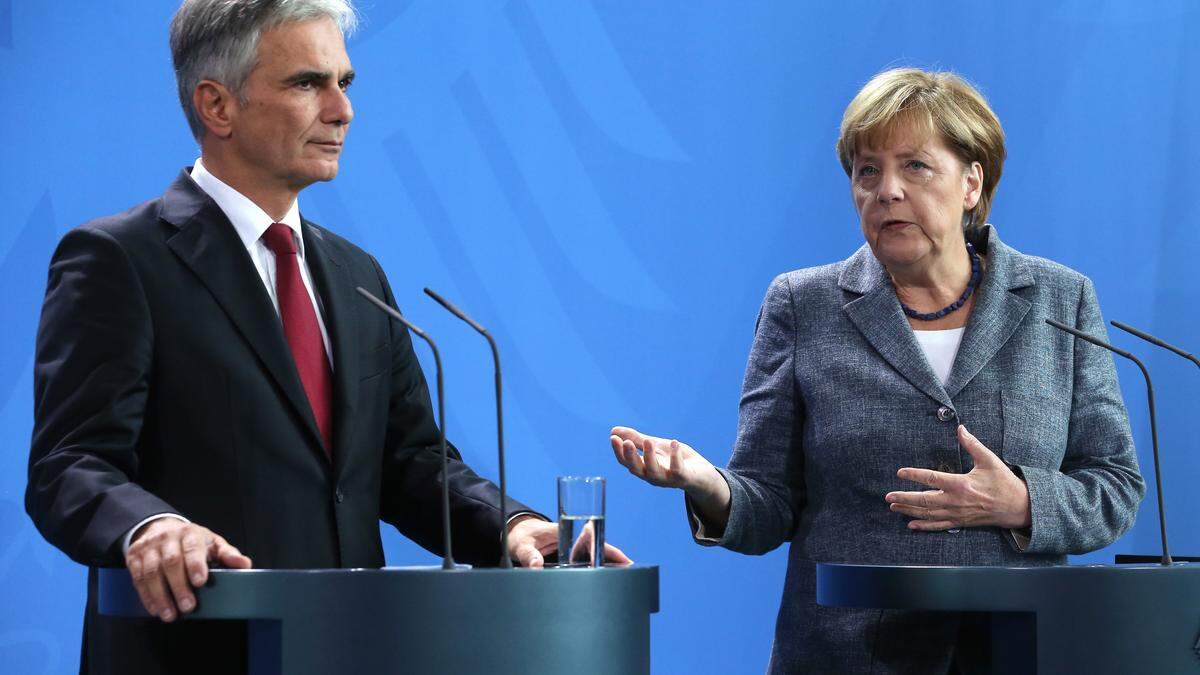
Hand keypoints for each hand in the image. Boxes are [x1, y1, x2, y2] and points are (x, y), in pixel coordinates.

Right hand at [125, 519, 251, 621]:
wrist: (161, 528)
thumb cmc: (192, 541)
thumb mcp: (212, 543)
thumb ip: (227, 554)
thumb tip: (245, 564)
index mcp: (189, 533)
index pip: (191, 548)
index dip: (195, 565)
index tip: (200, 583)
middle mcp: (167, 538)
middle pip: (171, 563)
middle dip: (179, 587)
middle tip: (188, 607)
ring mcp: (148, 547)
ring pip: (151, 573)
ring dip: (160, 596)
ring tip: (170, 615)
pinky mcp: (133, 558)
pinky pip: (137, 579)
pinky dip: (146, 596)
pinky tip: (155, 610)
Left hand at [506, 515, 631, 567]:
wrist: (516, 533)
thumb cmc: (520, 536)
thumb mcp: (522, 545)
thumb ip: (529, 555)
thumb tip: (537, 566)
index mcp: (565, 531)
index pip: (592, 540)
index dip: (608, 549)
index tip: (623, 559)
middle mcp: (571, 540)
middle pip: (598, 549)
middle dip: (615, 559)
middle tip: (631, 571)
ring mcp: (571, 549)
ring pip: (594, 557)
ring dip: (607, 566)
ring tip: (623, 579)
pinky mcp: (567, 558)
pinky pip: (585, 564)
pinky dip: (596, 571)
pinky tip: (604, 582)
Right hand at [610, 425, 731, 532]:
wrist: (701, 474)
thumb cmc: (675, 460)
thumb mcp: (655, 446)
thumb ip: (637, 440)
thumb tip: (613, 430)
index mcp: (644, 468)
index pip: (627, 462)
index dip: (619, 451)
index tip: (613, 437)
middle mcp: (653, 476)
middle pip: (637, 469)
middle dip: (630, 456)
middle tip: (625, 442)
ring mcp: (668, 478)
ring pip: (654, 472)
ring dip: (650, 457)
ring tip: (648, 441)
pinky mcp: (683, 478)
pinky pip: (677, 469)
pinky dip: (675, 456)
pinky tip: (674, 442)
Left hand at [885, 425, 1031, 530]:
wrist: (1019, 507)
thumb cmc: (1004, 482)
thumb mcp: (989, 460)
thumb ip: (972, 444)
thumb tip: (960, 428)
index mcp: (961, 484)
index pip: (931, 478)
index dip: (914, 475)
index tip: (900, 472)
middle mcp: (956, 501)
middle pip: (924, 500)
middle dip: (904, 498)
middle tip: (888, 496)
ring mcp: (957, 514)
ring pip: (928, 514)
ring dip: (909, 511)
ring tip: (894, 507)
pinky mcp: (961, 522)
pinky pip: (939, 526)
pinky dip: (924, 526)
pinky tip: (911, 525)